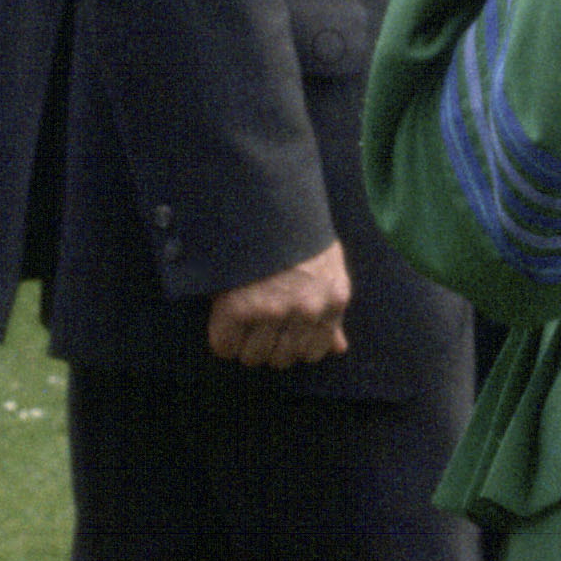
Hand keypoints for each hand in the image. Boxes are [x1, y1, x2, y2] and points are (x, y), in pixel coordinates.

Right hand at [206, 240, 348, 367]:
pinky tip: (225, 318)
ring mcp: (273, 310)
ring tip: (241, 320)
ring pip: (253, 357)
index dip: (294, 344)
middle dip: (267, 346)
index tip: (281, 331)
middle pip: (281, 359)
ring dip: (243, 344)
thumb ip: (333, 311)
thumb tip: (339, 348)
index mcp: (334, 299)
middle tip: (257, 323)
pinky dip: (221, 338)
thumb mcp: (329, 267)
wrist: (265, 200)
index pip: (314, 353)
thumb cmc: (298, 234)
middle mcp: (308, 310)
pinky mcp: (238, 308)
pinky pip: (224, 346)